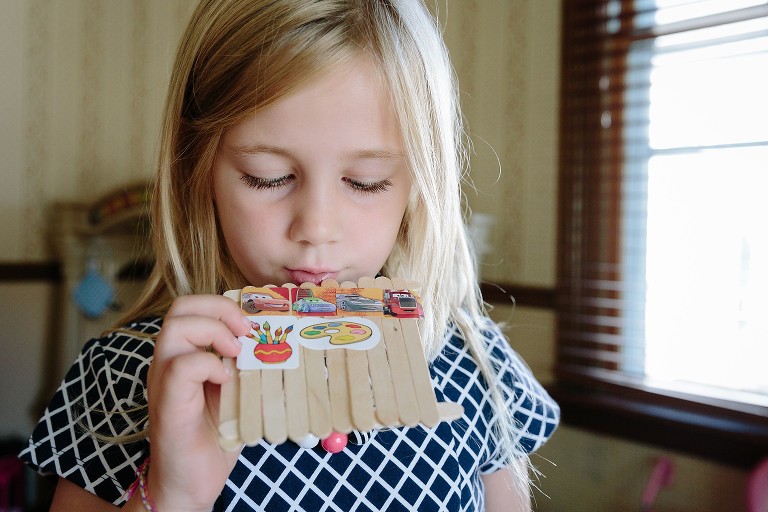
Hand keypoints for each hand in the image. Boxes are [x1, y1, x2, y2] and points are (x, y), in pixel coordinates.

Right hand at [142, 294, 249, 511]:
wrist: (193, 481)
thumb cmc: (217, 435)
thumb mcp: (240, 390)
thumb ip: (251, 364)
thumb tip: (289, 344)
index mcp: (186, 353)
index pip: (194, 306)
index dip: (224, 304)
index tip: (252, 324)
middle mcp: (169, 360)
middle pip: (181, 308)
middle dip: (220, 309)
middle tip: (246, 332)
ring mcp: (163, 380)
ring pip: (174, 328)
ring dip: (215, 332)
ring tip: (237, 354)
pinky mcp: (167, 403)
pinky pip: (181, 367)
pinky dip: (209, 365)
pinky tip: (226, 380)